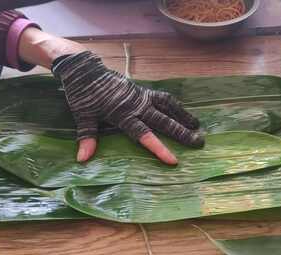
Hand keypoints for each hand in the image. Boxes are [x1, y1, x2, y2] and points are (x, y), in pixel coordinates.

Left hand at [51, 51, 203, 164]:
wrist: (84, 67)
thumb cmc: (82, 93)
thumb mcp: (83, 115)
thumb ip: (87, 137)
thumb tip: (82, 160)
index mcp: (122, 114)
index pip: (144, 135)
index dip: (159, 148)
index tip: (174, 160)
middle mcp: (136, 105)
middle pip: (163, 121)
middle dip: (181, 133)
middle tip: (199, 143)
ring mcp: (141, 96)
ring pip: (167, 107)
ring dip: (182, 116)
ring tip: (197, 126)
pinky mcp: (142, 90)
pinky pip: (162, 98)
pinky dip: (174, 104)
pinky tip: (181, 111)